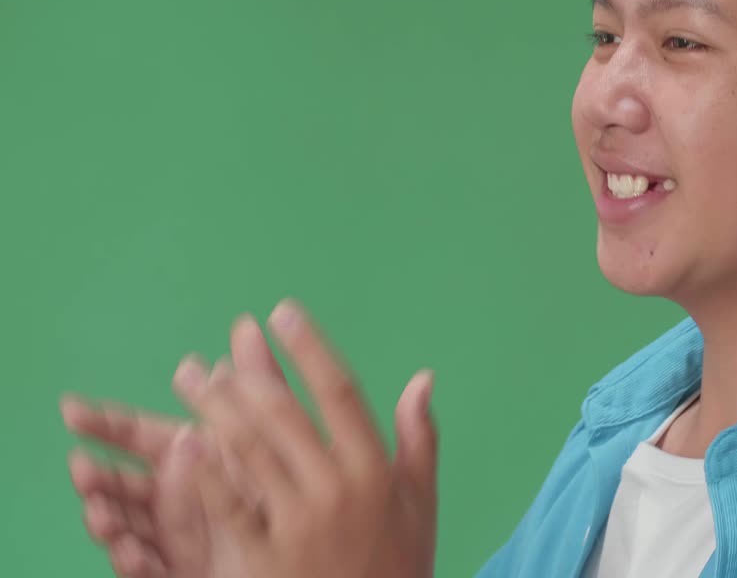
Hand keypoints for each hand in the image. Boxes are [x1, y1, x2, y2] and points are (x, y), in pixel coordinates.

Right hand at [61, 315, 286, 577]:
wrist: (300, 541)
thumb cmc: (275, 481)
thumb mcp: (266, 430)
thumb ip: (255, 382)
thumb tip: (247, 324)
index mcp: (184, 458)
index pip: (135, 435)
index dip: (103, 422)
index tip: (70, 407)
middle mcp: (170, 495)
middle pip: (123, 484)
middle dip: (99, 476)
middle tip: (83, 468)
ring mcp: (170, 534)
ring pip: (129, 526)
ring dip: (109, 519)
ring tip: (100, 513)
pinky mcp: (179, 568)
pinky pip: (153, 568)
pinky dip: (138, 560)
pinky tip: (132, 552)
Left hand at [184, 299, 438, 577]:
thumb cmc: (395, 567)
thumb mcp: (420, 505)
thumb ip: (419, 439)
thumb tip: (423, 378)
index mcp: (375, 471)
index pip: (341, 392)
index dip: (310, 348)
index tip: (284, 313)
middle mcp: (337, 491)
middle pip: (285, 414)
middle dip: (249, 372)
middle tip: (223, 343)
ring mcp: (298, 525)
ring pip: (251, 450)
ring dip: (217, 407)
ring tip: (193, 379)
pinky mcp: (263, 558)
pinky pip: (227, 507)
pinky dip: (203, 472)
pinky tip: (183, 441)